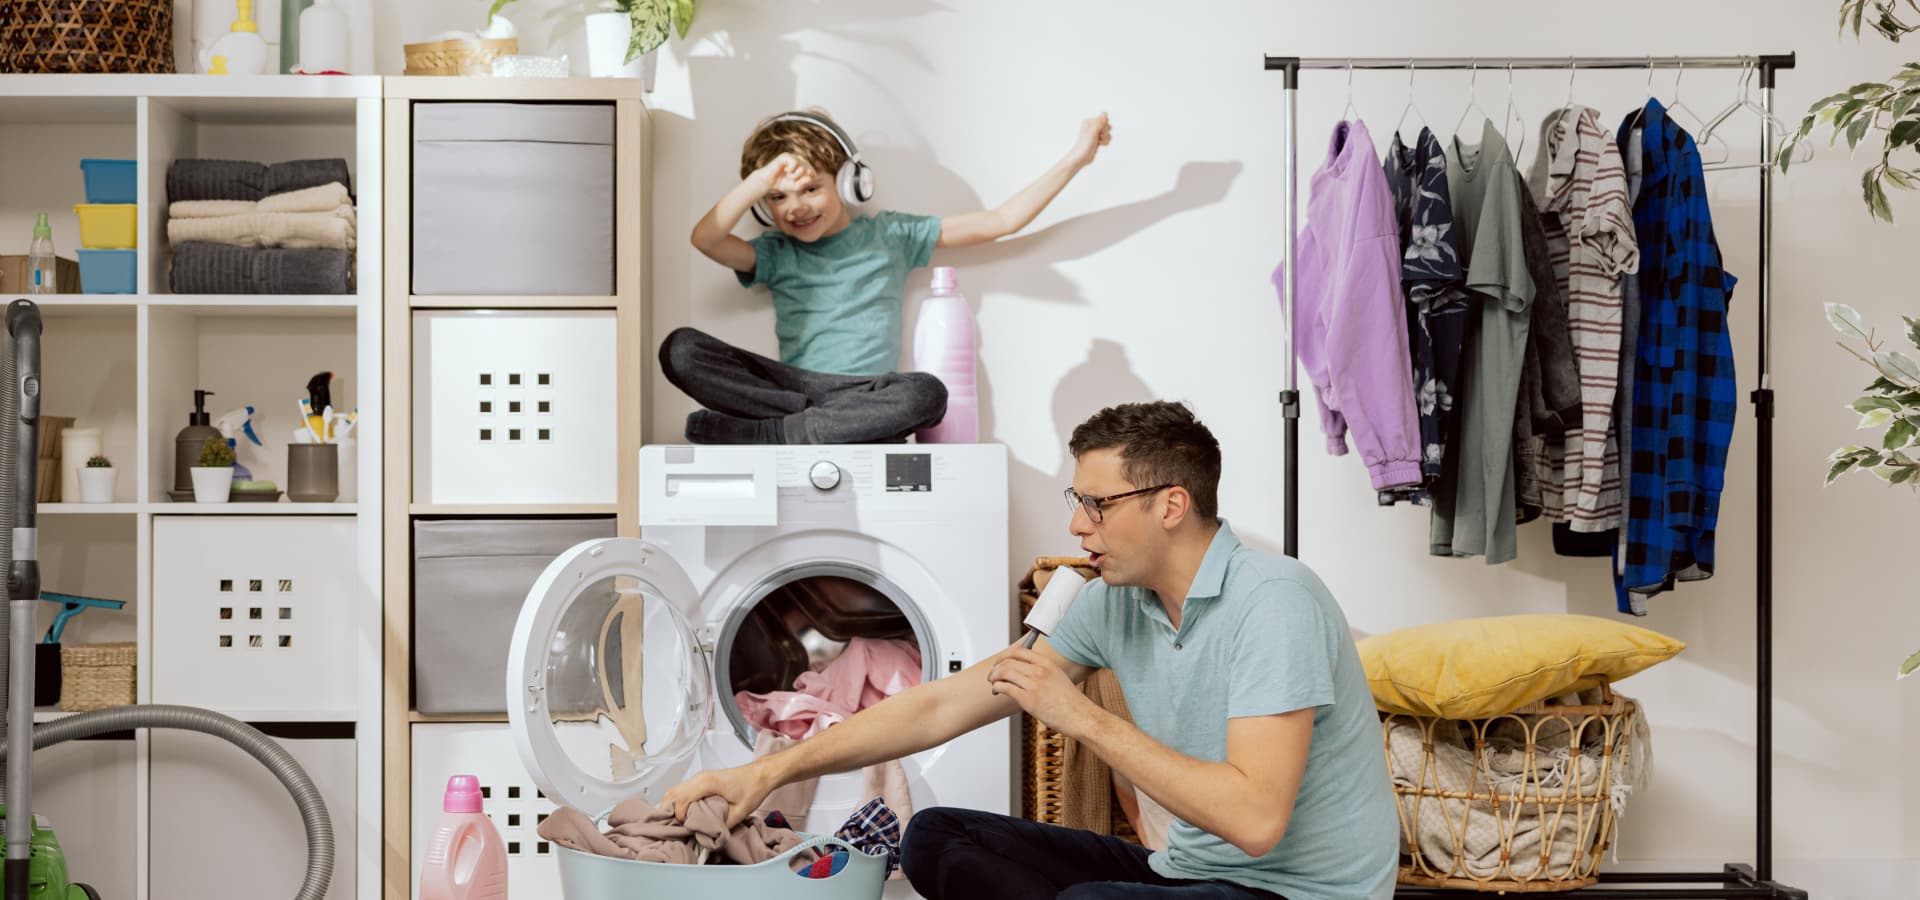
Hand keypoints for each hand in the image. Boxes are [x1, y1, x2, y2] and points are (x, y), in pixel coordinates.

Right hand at [660, 762, 774, 830]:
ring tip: (679, 823)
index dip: (680, 817)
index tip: (688, 827)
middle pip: (672, 794)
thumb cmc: (752, 788)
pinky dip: (678, 802)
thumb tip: (708, 836)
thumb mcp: (740, 812)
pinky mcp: (701, 780)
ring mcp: (699, 777)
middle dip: (670, 813)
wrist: (760, 775)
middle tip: (677, 828)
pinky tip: (684, 814)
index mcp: (707, 783)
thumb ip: (723, 825)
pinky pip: (681, 789)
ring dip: (672, 807)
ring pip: (674, 791)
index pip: (681, 800)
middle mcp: (700, 777)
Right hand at [751, 152, 815, 194]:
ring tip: (788, 175)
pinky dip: (791, 170)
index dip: (806, 181)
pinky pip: (795, 162)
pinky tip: (786, 170)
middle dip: (800, 179)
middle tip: (791, 179)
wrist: (768, 181)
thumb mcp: (795, 186)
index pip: (812, 173)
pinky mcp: (786, 156)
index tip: (797, 183)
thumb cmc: (782, 183)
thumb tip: (809, 178)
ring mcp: (793, 157)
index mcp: (803, 166)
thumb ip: (803, 183)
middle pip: (809, 170)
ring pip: (803, 166)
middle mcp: (799, 159)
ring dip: (795, 175)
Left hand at [988, 648, 1092, 736]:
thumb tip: (1019, 669)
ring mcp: (1034, 685)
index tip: (999, 662)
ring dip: (994, 677)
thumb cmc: (1069, 701)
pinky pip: (1005, 687)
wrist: (1079, 717)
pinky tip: (997, 691)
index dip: (1004, 655)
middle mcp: (1040, 671)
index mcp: (1046, 663)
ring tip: (993, 683)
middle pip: (1008, 661)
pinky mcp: (1029, 699)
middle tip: (992, 675)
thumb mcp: (1057, 677)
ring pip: (1003, 672)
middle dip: (995, 667)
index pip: (1018, 651)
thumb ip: (1040, 670)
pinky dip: (997, 687)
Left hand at [1065, 112, 1111, 169]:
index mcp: (1089, 121)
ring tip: (1098, 142)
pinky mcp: (1097, 139)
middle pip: (1108, 125)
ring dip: (1105, 139)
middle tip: (1097, 138)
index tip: (1097, 132)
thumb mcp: (1092, 132)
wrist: (1081, 157)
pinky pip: (1107, 138)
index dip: (1104, 126)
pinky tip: (1099, 145)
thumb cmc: (1084, 145)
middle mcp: (1092, 125)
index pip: (1104, 118)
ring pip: (1108, 132)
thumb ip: (1099, 122)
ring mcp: (1095, 133)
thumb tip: (1105, 113)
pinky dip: (1105, 142)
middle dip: (1105, 133)